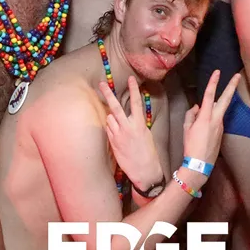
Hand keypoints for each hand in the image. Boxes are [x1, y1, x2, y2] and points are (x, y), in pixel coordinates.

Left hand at [101, 77, 162, 191]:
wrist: (144, 171)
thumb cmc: (148, 152)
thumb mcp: (146, 134)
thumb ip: (136, 123)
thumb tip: (129, 116)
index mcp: (139, 124)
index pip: (136, 102)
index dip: (134, 89)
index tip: (131, 78)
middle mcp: (127, 128)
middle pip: (115, 107)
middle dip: (108, 94)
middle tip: (101, 83)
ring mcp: (118, 135)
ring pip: (109, 118)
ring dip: (111, 117)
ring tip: (118, 124)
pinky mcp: (112, 142)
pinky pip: (108, 129)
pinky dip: (110, 127)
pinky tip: (115, 132)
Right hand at [182, 70, 239, 165]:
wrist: (200, 164)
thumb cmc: (190, 145)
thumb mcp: (186, 128)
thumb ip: (191, 114)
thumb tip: (197, 107)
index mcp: (205, 117)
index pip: (209, 95)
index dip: (213, 82)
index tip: (217, 72)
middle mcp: (216, 119)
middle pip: (226, 99)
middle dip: (232, 86)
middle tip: (237, 75)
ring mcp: (221, 126)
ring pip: (220, 110)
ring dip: (217, 104)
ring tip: (206, 114)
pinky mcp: (222, 132)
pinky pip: (217, 120)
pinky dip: (212, 117)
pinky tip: (204, 126)